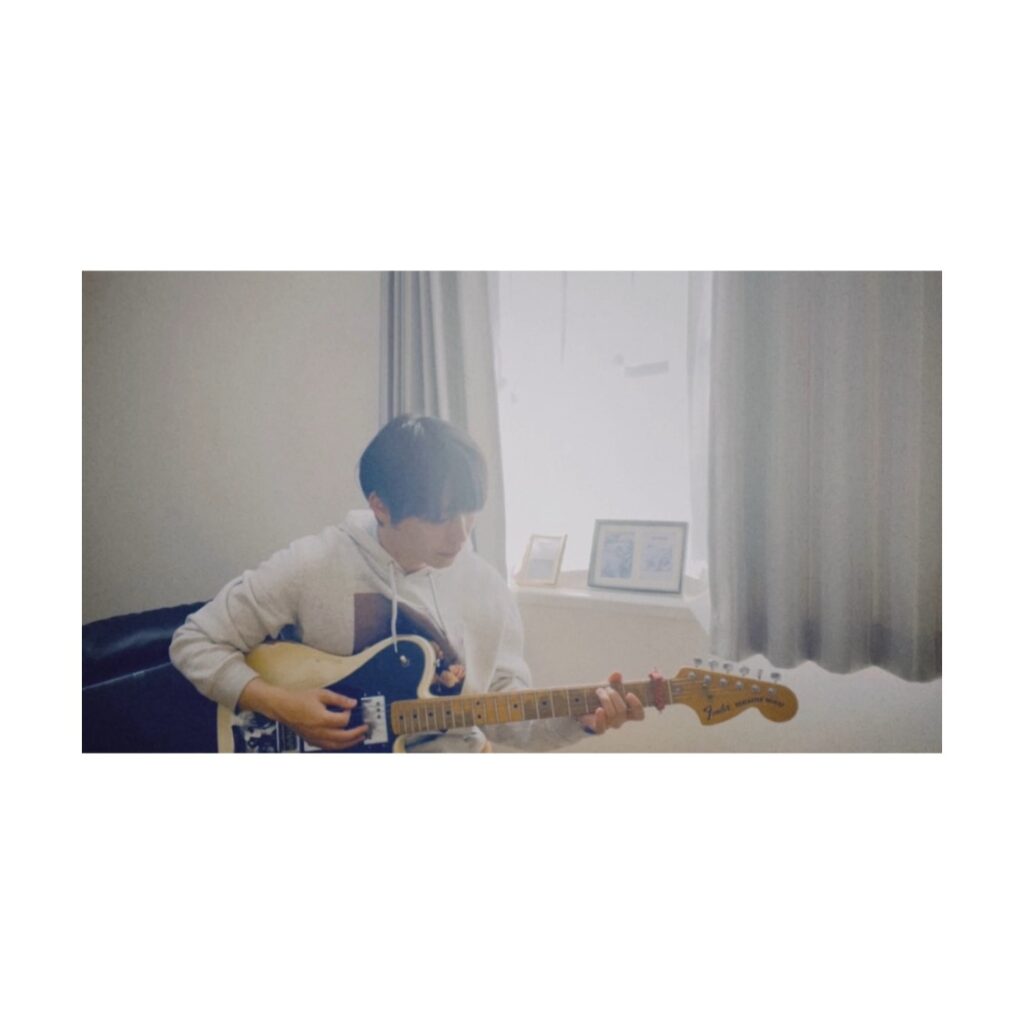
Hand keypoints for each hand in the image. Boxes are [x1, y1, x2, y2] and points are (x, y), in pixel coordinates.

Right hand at [239, 677, 367, 750]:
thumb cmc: (299, 698)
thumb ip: (339, 699)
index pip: (343, 721)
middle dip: (356, 734)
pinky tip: (342, 742)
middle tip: (365, 729)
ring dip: (349, 743)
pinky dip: (337, 745)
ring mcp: (314, 737)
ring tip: (359, 738)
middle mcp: (319, 731)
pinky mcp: (310, 740)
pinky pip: (327, 746)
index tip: (350, 708)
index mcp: (322, 719)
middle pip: (343, 737)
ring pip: (336, 746)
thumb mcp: (321, 694)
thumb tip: (352, 703)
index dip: (349, 714)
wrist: (282, 706)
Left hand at [578, 671, 648, 734]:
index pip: (639, 714)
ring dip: (605, 699)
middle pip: (622, 710)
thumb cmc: (602, 697)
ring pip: (612, 714)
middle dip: (614, 696)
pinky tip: (599, 710)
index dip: (636, 705)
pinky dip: (600, 718)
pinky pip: (601, 727)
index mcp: (627, 712)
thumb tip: (617, 674)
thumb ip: (614, 681)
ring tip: (599, 691)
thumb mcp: (609, 687)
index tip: (628, 694)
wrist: (586, 708)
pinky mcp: (599, 728)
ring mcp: (610, 724)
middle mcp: (621, 719)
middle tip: (607, 688)